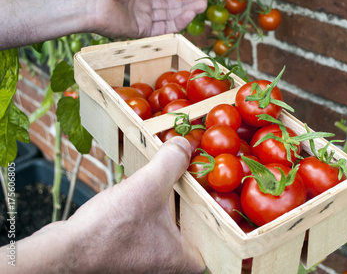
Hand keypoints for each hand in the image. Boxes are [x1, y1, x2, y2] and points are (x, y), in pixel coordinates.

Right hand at [3, 138, 205, 273]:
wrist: (62, 253)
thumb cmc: (107, 232)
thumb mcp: (147, 187)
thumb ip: (170, 163)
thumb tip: (185, 144)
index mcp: (184, 259)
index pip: (219, 242)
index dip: (224, 219)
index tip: (225, 195)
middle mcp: (170, 265)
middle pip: (197, 231)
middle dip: (199, 206)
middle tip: (204, 182)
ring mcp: (149, 262)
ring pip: (173, 229)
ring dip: (175, 206)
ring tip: (180, 180)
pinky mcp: (131, 254)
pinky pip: (154, 229)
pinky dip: (155, 211)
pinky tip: (150, 191)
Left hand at [86, 0, 206, 38]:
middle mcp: (141, 4)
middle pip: (169, 5)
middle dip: (186, 2)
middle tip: (203, 0)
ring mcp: (142, 18)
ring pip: (169, 16)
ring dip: (186, 11)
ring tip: (202, 5)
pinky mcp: (142, 31)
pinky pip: (163, 28)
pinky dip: (177, 22)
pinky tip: (189, 14)